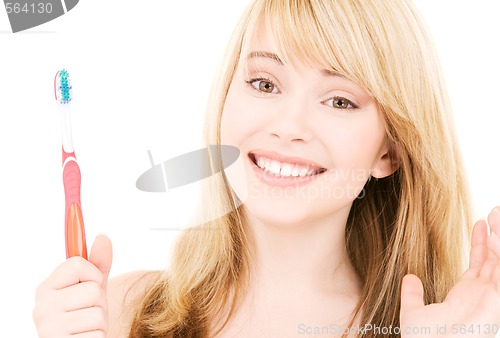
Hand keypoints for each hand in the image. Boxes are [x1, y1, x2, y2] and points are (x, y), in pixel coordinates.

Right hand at [33, 234, 112, 337]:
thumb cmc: (84, 316)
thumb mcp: (92, 287)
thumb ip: (98, 264)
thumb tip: (102, 237)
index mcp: (46, 287)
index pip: (78, 264)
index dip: (93, 275)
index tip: (87, 285)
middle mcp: (42, 306)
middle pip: (93, 290)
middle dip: (99, 302)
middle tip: (87, 312)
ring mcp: (48, 328)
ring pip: (98, 313)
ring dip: (100, 322)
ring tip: (87, 327)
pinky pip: (97, 333)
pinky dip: (98, 337)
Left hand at [400, 207, 499, 336]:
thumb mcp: (414, 313)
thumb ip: (412, 295)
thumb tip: (409, 278)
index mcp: (464, 296)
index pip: (477, 264)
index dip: (480, 243)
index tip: (479, 223)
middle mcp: (481, 295)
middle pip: (493, 258)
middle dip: (495, 234)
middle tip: (493, 211)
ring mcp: (490, 298)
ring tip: (497, 214)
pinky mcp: (495, 301)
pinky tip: (497, 234)